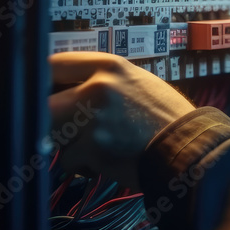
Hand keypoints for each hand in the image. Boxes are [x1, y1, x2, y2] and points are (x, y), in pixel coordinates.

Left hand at [47, 52, 194, 190]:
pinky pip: (70, 159)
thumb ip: (103, 80)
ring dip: (69, 143)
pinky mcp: (92, 147)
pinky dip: (84, 165)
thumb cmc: (167, 117)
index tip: (40, 93)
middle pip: (44, 102)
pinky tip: (107, 159)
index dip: (43, 81)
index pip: (55, 64)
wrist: (189, 147)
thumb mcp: (138, 82)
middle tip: (60, 127)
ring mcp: (93, 118)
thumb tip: (65, 88)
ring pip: (54, 133)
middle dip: (48, 119)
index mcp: (110, 66)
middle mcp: (98, 86)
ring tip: (99, 143)